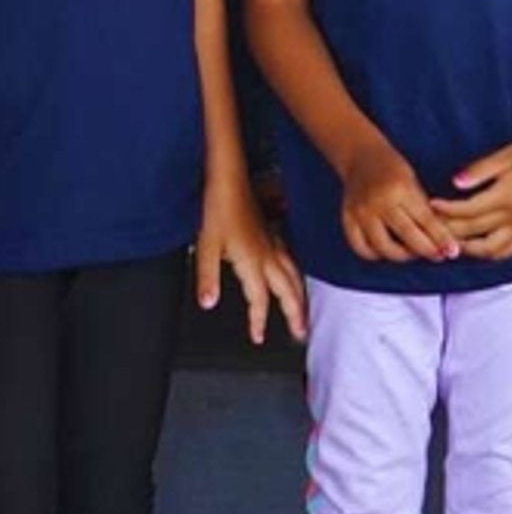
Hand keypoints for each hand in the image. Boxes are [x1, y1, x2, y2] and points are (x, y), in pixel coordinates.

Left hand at [195, 176, 306, 341]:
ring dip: (300, 294)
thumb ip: (207, 277)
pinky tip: (294, 273)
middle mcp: (268, 253)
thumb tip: (208, 303)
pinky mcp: (272, 231)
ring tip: (303, 309)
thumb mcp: (206, 245)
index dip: (258, 320)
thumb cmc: (218, 207)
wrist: (229, 177)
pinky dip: (296, 273)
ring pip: (294, 274)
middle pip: (288, 289)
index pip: (260, 298)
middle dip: (295, 312)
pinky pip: (291, 258)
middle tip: (301, 331)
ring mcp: (273, 241)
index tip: (258, 336)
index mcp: (253, 260)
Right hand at [340, 141, 460, 265]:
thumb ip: (423, 208)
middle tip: (439, 256)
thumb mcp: (413, 182)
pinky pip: (361, 249)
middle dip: (426, 250)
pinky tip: (387, 252)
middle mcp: (380, 201)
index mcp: (401, 188)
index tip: (453, 252)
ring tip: (413, 254)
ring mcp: (361, 212)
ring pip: (383, 248)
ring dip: (402, 256)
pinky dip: (376, 255)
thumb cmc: (393, 168)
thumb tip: (441, 238)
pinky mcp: (347, 220)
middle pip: (407, 236)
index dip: (441, 238)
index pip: (426, 219)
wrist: (361, 157)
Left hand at [432, 135, 511, 261]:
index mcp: (504, 197)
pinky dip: (491, 254)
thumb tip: (455, 182)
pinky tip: (480, 249)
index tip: (431, 204)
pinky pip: (508, 251)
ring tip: (452, 241)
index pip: (466, 211)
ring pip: (489, 249)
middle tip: (433, 226)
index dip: (445, 210)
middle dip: (448, 230)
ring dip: (467, 249)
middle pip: (472, 231)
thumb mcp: (504, 155)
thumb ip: (479, 171)